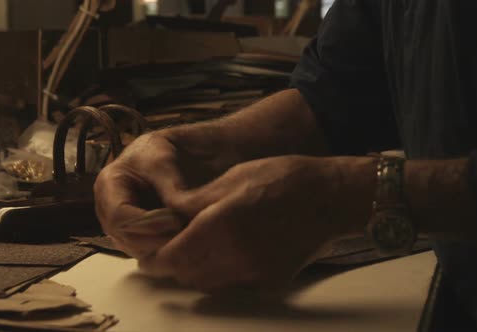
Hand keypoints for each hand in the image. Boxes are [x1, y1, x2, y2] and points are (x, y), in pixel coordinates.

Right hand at [94, 130, 232, 257]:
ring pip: (137, 249)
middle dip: (156, 240)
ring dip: (162, 248)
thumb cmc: (165, 151)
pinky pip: (148, 251)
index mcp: (108, 184)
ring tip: (188, 239)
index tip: (177, 222)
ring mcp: (120, 225)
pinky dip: (165, 249)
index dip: (147, 224)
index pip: (119, 216)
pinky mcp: (137, 236)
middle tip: (186, 236)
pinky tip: (184, 243)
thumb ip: (170, 187)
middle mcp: (108, 209)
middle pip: (126, 238)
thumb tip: (176, 218)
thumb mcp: (165, 160)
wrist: (175, 153)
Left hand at [136, 156, 375, 291]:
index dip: (154, 256)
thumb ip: (195, 202)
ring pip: (206, 283)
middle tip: (166, 247)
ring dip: (192, 270)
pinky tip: (224, 253)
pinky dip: (219, 274)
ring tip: (192, 248)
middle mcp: (237, 256)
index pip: (172, 256)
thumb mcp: (233, 178)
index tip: (145, 251)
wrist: (331, 198)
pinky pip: (231, 285)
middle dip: (171, 263)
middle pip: (186, 274)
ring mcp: (256, 273)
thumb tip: (168, 215)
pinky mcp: (270, 281)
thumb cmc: (284, 178)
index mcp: (222, 225)